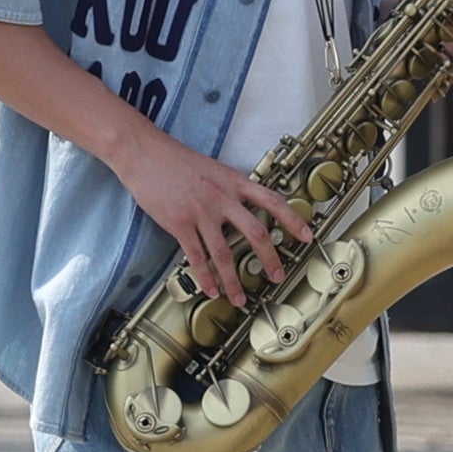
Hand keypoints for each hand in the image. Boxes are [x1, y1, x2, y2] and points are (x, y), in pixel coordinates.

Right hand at [114, 124, 309, 308]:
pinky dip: (205, 278)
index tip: (307, 236)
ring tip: (240, 298)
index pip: (273, 200)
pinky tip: (211, 290)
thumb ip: (230, 190)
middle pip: (256, 232)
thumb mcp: (214, 170)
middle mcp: (222, 197)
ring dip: (234, 280)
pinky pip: (196, 257)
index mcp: (234, 182)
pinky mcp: (179, 223)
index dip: (293, 219)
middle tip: (277, 276)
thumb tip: (244, 209)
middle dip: (270, 258)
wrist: (145, 153)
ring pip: (224, 253)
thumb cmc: (177, 160)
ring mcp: (201, 211)